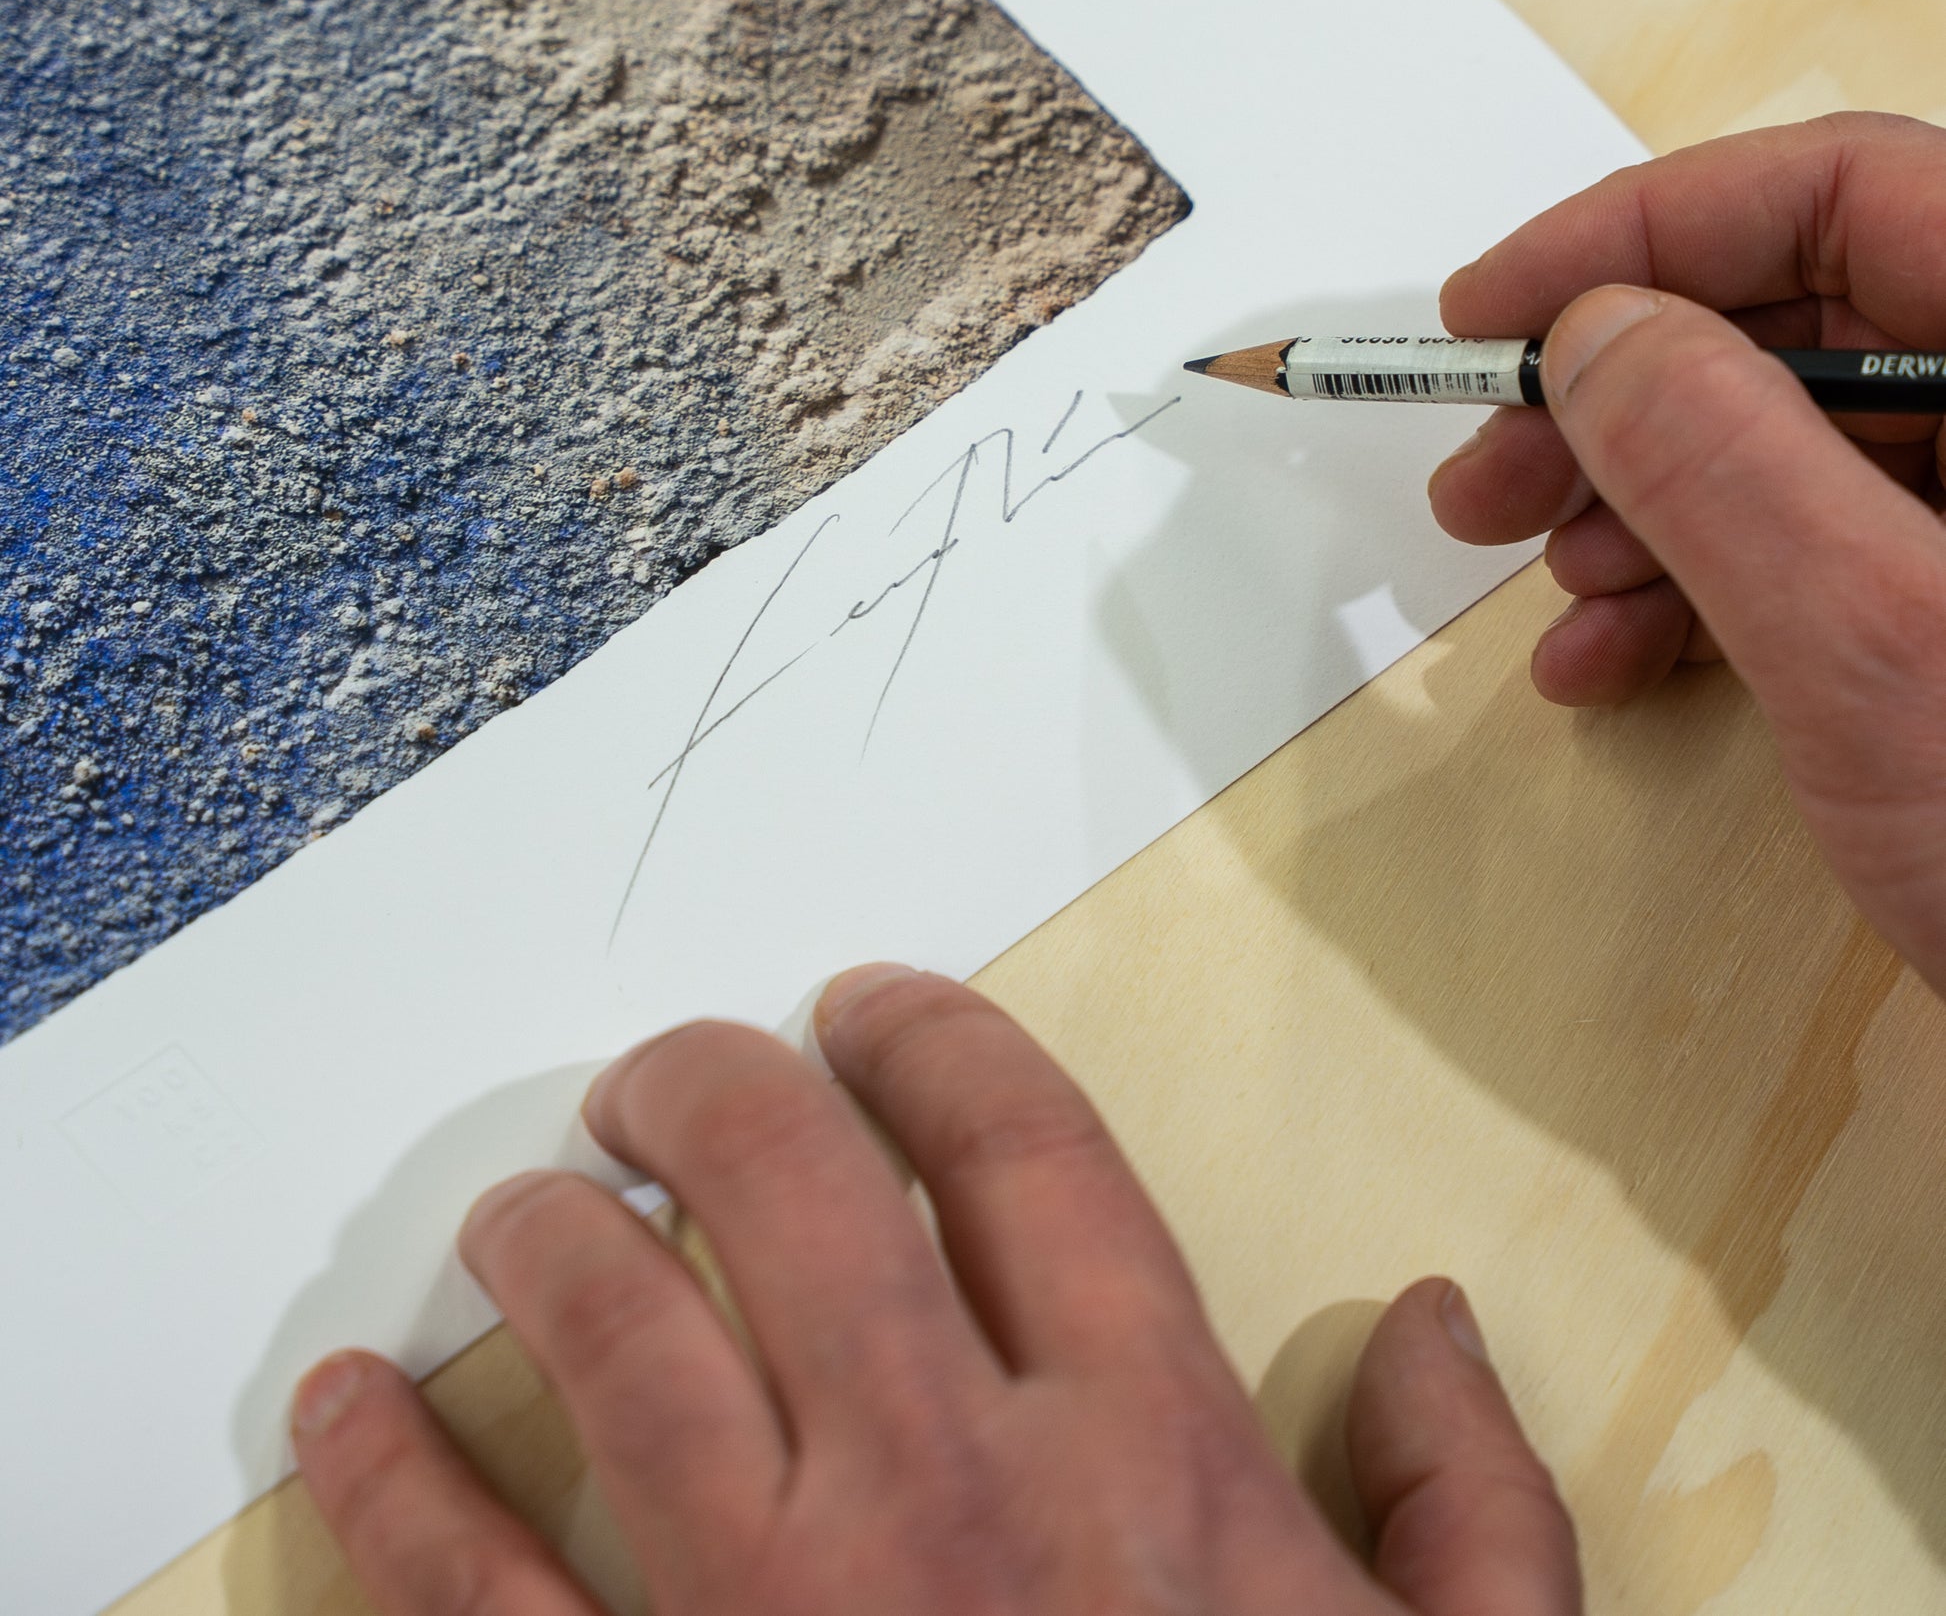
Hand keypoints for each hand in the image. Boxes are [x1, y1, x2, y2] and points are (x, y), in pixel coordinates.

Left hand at [292, 966, 1577, 1613]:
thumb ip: (1473, 1506)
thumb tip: (1428, 1318)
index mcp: (1148, 1456)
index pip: (1018, 1147)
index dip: (930, 1039)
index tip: (866, 1007)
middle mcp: (950, 1499)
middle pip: (794, 1189)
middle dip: (711, 1085)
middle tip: (665, 1079)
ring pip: (616, 1345)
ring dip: (548, 1239)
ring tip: (531, 1208)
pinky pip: (472, 1602)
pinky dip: (387, 1487)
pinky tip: (345, 1406)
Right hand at [1429, 110, 1945, 990]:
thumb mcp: (1883, 647)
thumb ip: (1726, 465)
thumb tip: (1595, 337)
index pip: (1844, 191)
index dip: (1641, 234)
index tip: (1492, 313)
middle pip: (1802, 323)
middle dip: (1616, 400)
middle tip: (1483, 477)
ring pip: (1794, 446)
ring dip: (1640, 511)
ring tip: (1549, 591)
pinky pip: (1822, 551)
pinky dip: (1702, 595)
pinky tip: (1617, 665)